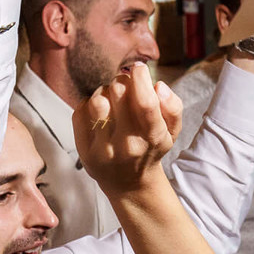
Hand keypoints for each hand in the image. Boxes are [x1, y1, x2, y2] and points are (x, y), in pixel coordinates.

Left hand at [74, 63, 180, 195]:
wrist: (130, 184)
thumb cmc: (151, 149)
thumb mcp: (171, 132)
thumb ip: (173, 107)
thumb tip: (158, 86)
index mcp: (152, 138)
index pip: (145, 102)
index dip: (140, 77)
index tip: (139, 70)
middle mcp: (127, 145)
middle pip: (119, 92)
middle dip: (124, 81)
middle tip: (126, 88)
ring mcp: (102, 148)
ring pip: (98, 99)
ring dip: (105, 92)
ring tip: (112, 100)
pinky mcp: (83, 148)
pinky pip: (80, 109)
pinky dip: (89, 104)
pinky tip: (100, 113)